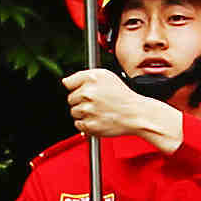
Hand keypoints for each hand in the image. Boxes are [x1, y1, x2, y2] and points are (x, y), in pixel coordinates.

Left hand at [64, 69, 185, 152]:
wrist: (135, 114)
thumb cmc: (122, 96)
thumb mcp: (106, 76)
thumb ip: (84, 76)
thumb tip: (65, 82)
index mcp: (91, 78)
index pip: (68, 83)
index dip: (76, 88)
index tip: (85, 92)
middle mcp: (88, 93)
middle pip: (70, 99)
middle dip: (81, 101)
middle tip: (97, 103)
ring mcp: (88, 110)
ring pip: (74, 112)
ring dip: (83, 113)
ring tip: (99, 111)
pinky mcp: (89, 124)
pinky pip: (78, 124)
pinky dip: (86, 124)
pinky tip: (98, 119)